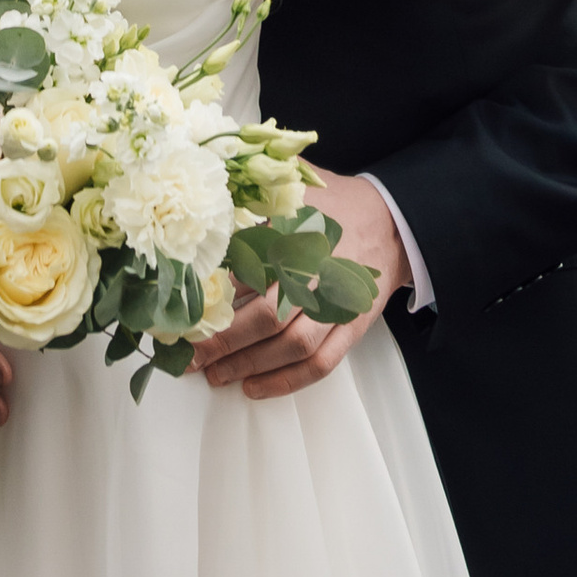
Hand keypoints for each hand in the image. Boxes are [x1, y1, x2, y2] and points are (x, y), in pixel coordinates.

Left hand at [189, 169, 407, 400]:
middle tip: (191, 356)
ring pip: (292, 346)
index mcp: (300, 238)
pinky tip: (255, 387)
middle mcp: (318, 274)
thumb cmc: (337, 206)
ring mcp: (338, 305)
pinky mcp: (352, 328)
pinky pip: (321, 364)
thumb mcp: (296, 189)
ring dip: (250, 365)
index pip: (249, 270)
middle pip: (268, 316)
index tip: (184, 311)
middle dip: (224, 340)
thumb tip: (206, 206)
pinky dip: (287, 381)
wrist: (392, 223)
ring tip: (215, 375)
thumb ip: (255, 198)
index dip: (214, 294)